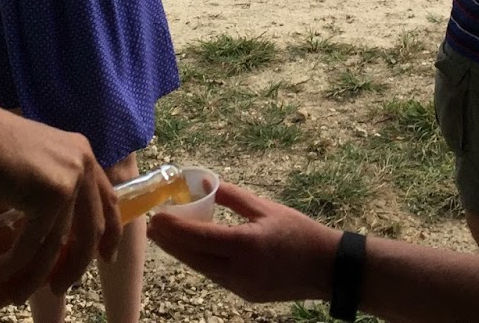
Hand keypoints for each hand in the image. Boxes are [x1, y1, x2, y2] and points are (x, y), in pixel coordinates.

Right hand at [0, 109, 120, 299]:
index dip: (110, 232)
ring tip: (22, 292)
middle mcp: (82, 165)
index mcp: (82, 154)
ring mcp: (69, 181)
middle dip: (77, 264)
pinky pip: (35, 241)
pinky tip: (6, 272)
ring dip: (40, 273)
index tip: (106, 257)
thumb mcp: (33, 166)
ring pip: (59, 241)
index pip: (108, 199)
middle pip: (90, 228)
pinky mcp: (50, 196)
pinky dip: (19, 261)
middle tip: (62, 287)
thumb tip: (36, 234)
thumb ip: (44, 193)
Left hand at [147, 182, 336, 303]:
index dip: (174, 228)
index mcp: (246, 244)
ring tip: (164, 238)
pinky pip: (216, 276)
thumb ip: (234, 197)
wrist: (327, 269)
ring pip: (203, 269)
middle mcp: (240, 269)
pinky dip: (201, 262)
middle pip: (194, 257)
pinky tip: (191, 251)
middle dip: (170, 242)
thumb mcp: (266, 208)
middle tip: (151, 227)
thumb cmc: (299, 232)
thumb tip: (207, 184)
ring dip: (182, 253)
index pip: (200, 237)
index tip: (155, 217)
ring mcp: (242, 286)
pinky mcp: (246, 295)